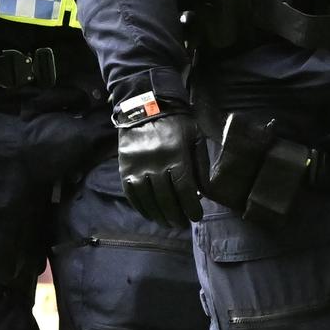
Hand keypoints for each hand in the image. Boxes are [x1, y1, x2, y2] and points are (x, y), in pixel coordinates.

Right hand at [111, 94, 197, 226]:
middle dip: (177, 216)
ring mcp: (137, 168)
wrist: (146, 105)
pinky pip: (132, 194)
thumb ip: (201, 164)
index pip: (185, 191)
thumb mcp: (196, 137)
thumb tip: (204, 192)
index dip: (191, 208)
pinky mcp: (124, 168)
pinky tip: (150, 214)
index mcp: (176, 156)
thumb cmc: (176, 122)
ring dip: (159, 215)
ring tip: (168, 223)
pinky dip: (141, 207)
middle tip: (182, 224)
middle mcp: (155, 165)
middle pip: (166, 199)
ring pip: (149, 200)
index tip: (196, 217)